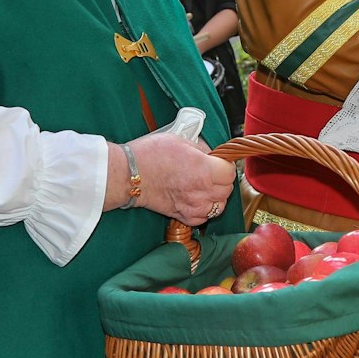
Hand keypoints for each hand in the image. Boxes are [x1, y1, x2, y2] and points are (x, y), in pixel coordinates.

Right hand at [108, 133, 236, 226]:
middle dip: (221, 180)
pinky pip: (204, 218)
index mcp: (204, 170)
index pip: (230, 172)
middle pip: (227, 189)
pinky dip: (203, 210)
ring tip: (203, 187)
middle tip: (210, 173)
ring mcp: (193, 206)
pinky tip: (194, 199)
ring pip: (219, 206)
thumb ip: (202, 149)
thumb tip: (213, 154)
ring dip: (215, 196)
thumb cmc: (150, 155)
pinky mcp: (183, 216)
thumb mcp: (181, 140)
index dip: (225, 165)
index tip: (218, 162)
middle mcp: (202, 191)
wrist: (128, 175)